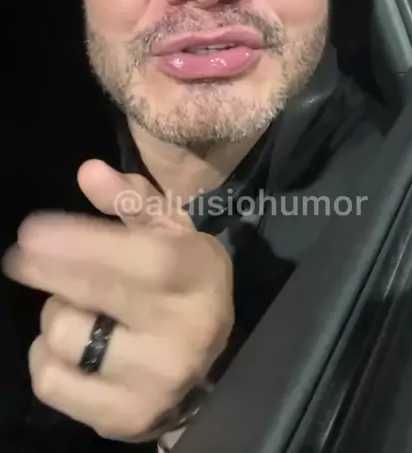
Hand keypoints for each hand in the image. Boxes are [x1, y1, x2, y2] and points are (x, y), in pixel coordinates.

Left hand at [2, 160, 233, 439]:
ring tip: (80, 307)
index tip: (32, 230)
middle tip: (22, 255)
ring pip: (64, 335)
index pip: (140, 260)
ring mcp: (153, 383)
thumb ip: (131, 199)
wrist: (211, 365)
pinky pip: (50, 381)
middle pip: (94, 296)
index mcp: (199, 278)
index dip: (82, 241)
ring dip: (58, 311)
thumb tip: (88, 171)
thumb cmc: (183, 283)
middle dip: (48, 269)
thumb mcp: (170, 232)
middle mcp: (183, 334)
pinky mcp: (124, 419)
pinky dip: (48, 356)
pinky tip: (73, 346)